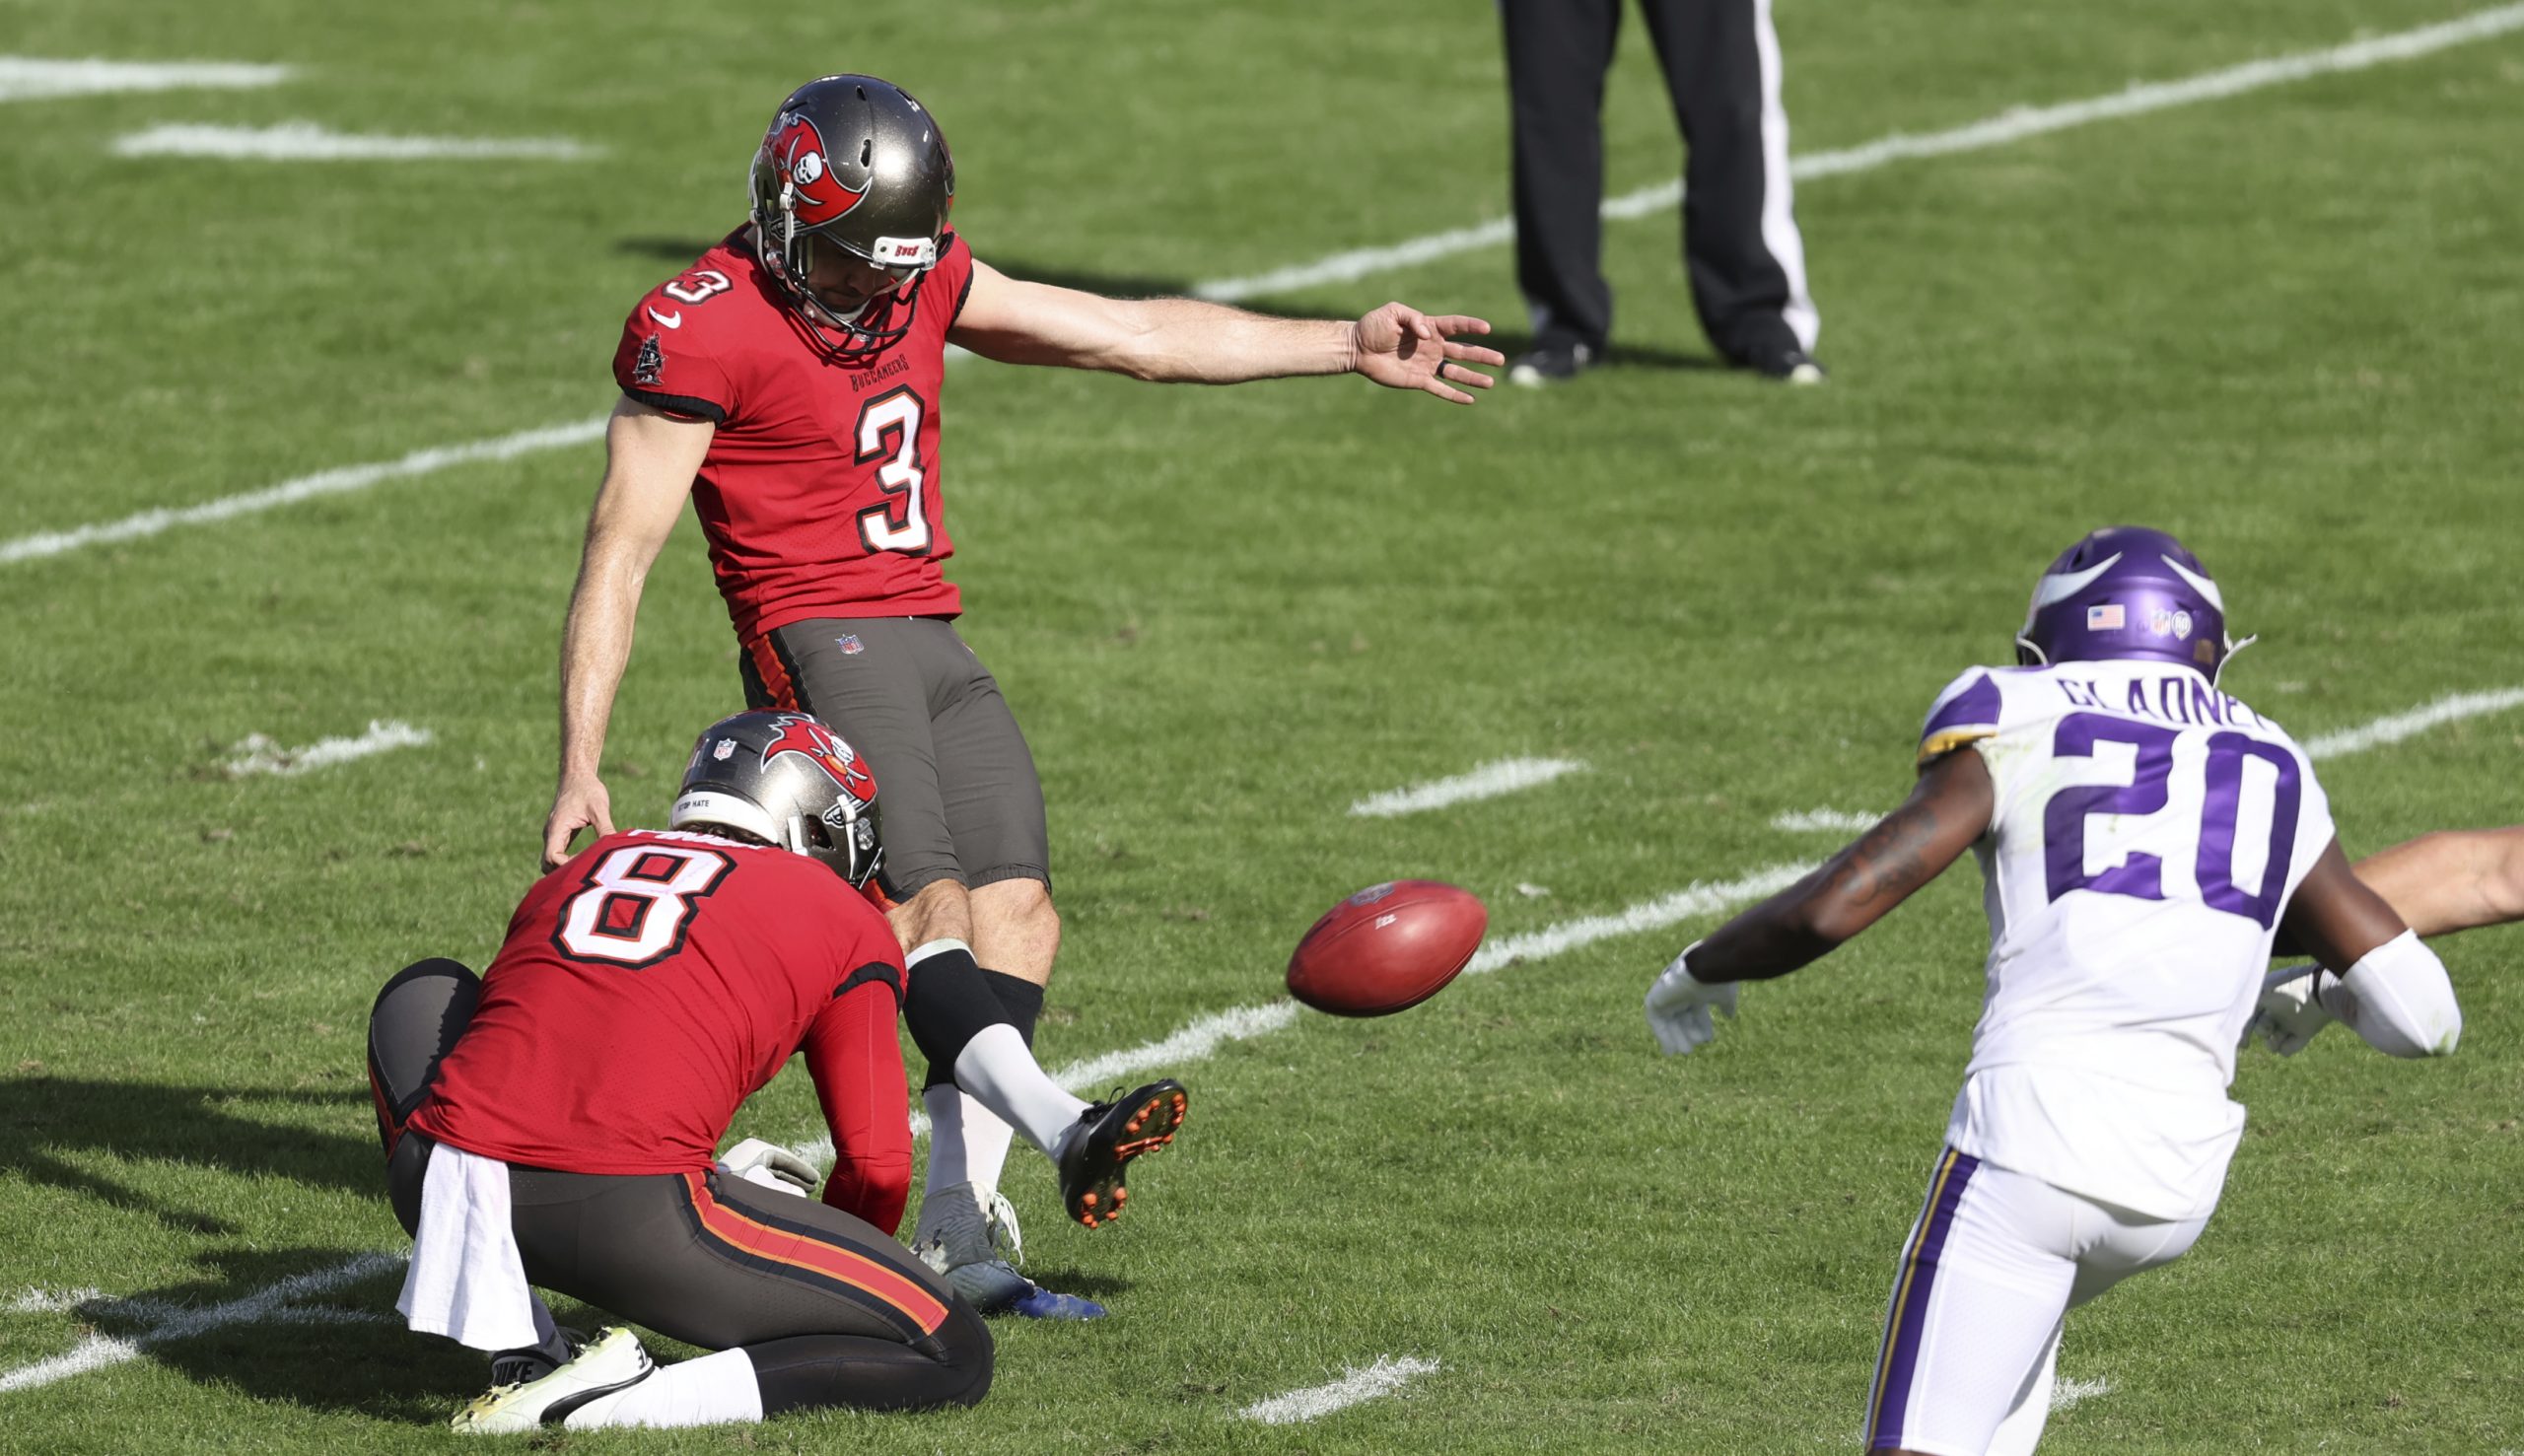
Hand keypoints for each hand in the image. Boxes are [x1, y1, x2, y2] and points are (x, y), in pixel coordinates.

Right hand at [542, 776, 613, 871]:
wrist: (577, 775)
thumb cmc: (588, 789)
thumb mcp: (599, 808)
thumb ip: (605, 828)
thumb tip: (615, 847)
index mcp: (556, 827)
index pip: (552, 857)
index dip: (567, 865)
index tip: (586, 862)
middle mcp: (551, 833)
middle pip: (547, 864)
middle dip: (563, 873)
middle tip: (588, 869)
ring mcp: (554, 834)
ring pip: (550, 861)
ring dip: (564, 868)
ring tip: (588, 867)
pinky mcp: (560, 834)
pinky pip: (558, 854)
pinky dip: (567, 862)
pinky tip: (586, 861)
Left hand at [717, 1137, 820, 1197]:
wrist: (705, 1201)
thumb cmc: (740, 1191)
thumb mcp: (771, 1189)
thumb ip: (789, 1192)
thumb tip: (802, 1195)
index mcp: (756, 1148)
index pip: (785, 1157)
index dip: (803, 1170)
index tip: (816, 1180)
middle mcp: (745, 1154)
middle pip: (776, 1167)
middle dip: (794, 1179)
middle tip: (812, 1188)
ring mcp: (735, 1166)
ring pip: (765, 1177)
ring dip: (782, 1188)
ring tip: (799, 1198)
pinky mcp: (728, 1180)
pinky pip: (754, 1184)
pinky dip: (768, 1192)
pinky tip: (779, 1203)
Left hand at [1349, 303, 1503, 403]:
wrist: (1357, 348)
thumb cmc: (1373, 326)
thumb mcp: (1393, 312)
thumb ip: (1413, 319)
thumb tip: (1428, 335)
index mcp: (1430, 327)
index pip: (1457, 326)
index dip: (1472, 326)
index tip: (1487, 329)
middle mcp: (1433, 346)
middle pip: (1464, 352)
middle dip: (1482, 356)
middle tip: (1501, 360)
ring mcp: (1427, 364)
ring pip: (1456, 372)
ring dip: (1473, 378)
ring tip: (1491, 383)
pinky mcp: (1418, 380)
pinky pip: (1440, 389)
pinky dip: (1455, 395)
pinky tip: (1470, 399)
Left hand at [1645, 943, 1737, 1055]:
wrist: (1706, 966)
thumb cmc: (1718, 979)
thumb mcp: (1725, 995)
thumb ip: (1726, 1005)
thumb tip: (1729, 1016)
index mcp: (1696, 988)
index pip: (1697, 1010)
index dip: (1702, 1025)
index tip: (1707, 1039)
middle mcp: (1681, 990)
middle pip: (1682, 1016)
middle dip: (1687, 1033)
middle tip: (1690, 1050)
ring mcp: (1667, 993)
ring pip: (1668, 1020)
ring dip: (1675, 1037)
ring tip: (1685, 1051)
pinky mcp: (1655, 997)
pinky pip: (1655, 1020)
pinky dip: (1662, 1034)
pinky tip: (1670, 1049)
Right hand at [2242, 965, 2333, 1056]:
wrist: (2319, 991)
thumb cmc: (2288, 987)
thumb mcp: (2261, 991)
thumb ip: (2246, 1004)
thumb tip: (2236, 1017)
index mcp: (2267, 999)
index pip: (2250, 1015)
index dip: (2244, 1027)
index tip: (2241, 1040)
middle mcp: (2277, 1012)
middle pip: (2261, 1029)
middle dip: (2261, 1031)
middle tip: (2267, 1030)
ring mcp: (2290, 1023)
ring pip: (2273, 1042)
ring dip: (2271, 1044)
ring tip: (2275, 1041)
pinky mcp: (2304, 1034)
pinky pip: (2288, 1049)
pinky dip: (2286, 1049)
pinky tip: (2288, 1042)